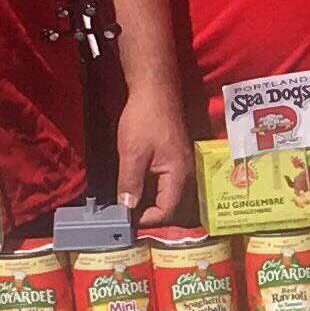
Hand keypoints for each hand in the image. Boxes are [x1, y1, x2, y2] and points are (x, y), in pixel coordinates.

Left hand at [111, 79, 198, 226]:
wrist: (155, 90)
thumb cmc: (145, 119)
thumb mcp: (132, 154)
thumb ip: (130, 183)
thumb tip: (127, 209)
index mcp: (179, 175)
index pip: (167, 210)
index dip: (146, 219)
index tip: (125, 220)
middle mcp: (185, 174)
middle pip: (169, 206)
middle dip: (147, 213)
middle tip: (124, 215)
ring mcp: (180, 167)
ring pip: (166, 195)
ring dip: (147, 201)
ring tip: (126, 203)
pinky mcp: (174, 160)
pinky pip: (164, 183)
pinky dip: (149, 189)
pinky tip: (134, 187)